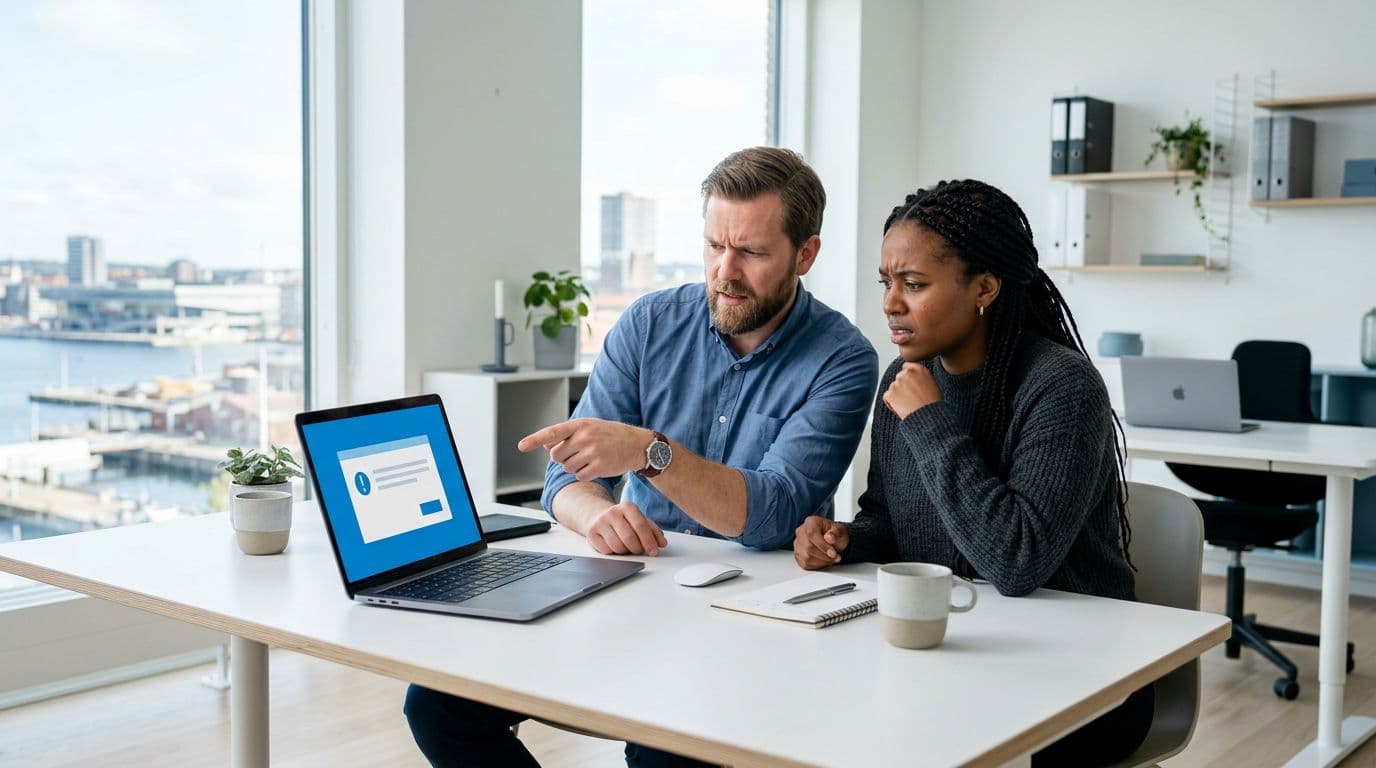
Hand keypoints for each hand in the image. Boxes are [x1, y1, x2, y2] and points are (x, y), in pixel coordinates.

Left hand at [518, 418, 650, 481]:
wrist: (636, 444)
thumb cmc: (609, 434)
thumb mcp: (588, 428)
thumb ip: (566, 435)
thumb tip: (545, 444)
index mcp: (579, 425)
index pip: (552, 432)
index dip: (534, 439)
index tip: (521, 446)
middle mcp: (584, 437)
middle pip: (556, 455)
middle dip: (563, 457)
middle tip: (579, 452)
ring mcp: (592, 452)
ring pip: (567, 467)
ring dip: (574, 466)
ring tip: (590, 458)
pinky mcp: (599, 467)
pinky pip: (579, 476)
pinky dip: (585, 474)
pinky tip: (596, 466)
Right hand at [585, 502, 667, 555]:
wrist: (598, 515)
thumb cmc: (623, 520)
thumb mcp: (639, 520)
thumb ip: (653, 531)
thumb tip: (662, 543)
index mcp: (628, 507)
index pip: (641, 526)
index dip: (649, 541)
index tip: (654, 551)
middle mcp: (613, 512)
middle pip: (629, 538)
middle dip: (637, 549)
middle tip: (639, 550)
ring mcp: (600, 523)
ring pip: (618, 547)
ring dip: (625, 551)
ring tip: (626, 546)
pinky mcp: (591, 533)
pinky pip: (606, 551)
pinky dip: (614, 553)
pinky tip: (614, 545)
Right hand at [793, 516, 848, 569]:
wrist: (832, 540)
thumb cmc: (835, 534)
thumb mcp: (841, 531)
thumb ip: (836, 533)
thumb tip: (829, 537)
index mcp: (811, 522)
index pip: (812, 534)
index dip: (822, 545)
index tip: (833, 553)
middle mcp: (801, 531)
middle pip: (808, 547)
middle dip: (825, 555)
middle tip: (836, 557)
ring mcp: (798, 544)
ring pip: (806, 557)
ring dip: (822, 561)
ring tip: (831, 559)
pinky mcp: (798, 555)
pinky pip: (805, 564)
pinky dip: (817, 565)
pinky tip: (824, 560)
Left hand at [882, 363, 941, 419]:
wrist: (929, 416)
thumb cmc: (933, 404)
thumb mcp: (933, 384)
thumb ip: (921, 378)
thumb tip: (914, 380)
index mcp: (919, 369)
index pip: (906, 367)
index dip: (908, 377)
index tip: (911, 385)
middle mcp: (907, 373)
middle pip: (899, 377)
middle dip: (902, 386)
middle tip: (910, 398)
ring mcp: (897, 383)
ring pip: (893, 388)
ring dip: (897, 395)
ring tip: (909, 405)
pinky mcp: (890, 393)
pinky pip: (887, 397)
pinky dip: (891, 403)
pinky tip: (902, 408)